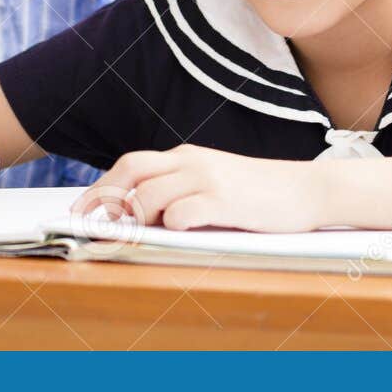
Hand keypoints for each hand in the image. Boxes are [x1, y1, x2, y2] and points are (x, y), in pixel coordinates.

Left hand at [71, 145, 328, 232]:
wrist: (309, 190)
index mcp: (186, 156)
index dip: (103, 185)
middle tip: (90, 222)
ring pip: (152, 194)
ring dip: (137, 217)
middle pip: (133, 170)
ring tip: (136, 235)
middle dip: (106, 197)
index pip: (132, 163)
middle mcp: (192, 161)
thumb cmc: (258, 194)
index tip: (82, 207)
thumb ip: (182, 190)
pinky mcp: (227, 201)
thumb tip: (140, 216)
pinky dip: (172, 223)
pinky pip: (185, 211)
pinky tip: (176, 231)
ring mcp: (209, 179)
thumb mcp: (215, 182)